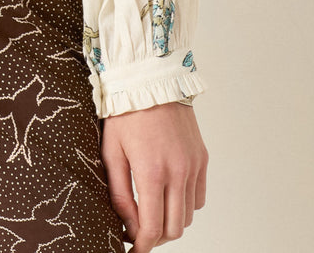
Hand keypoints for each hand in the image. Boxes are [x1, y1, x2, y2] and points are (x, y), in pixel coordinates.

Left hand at [100, 101, 207, 250]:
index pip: (152, 228)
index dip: (142, 246)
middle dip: (155, 237)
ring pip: (188, 216)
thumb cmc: (125, 112)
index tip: (132, 249)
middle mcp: (178, 172)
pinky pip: (198, 197)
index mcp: (152, 172)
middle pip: (174, 229)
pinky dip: (185, 205)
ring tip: (151, 212)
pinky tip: (168, 195)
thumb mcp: (111, 151)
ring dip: (171, 222)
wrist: (151, 79)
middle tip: (138, 232)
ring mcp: (193, 166)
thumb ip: (119, 193)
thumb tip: (128, 225)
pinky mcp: (202, 159)